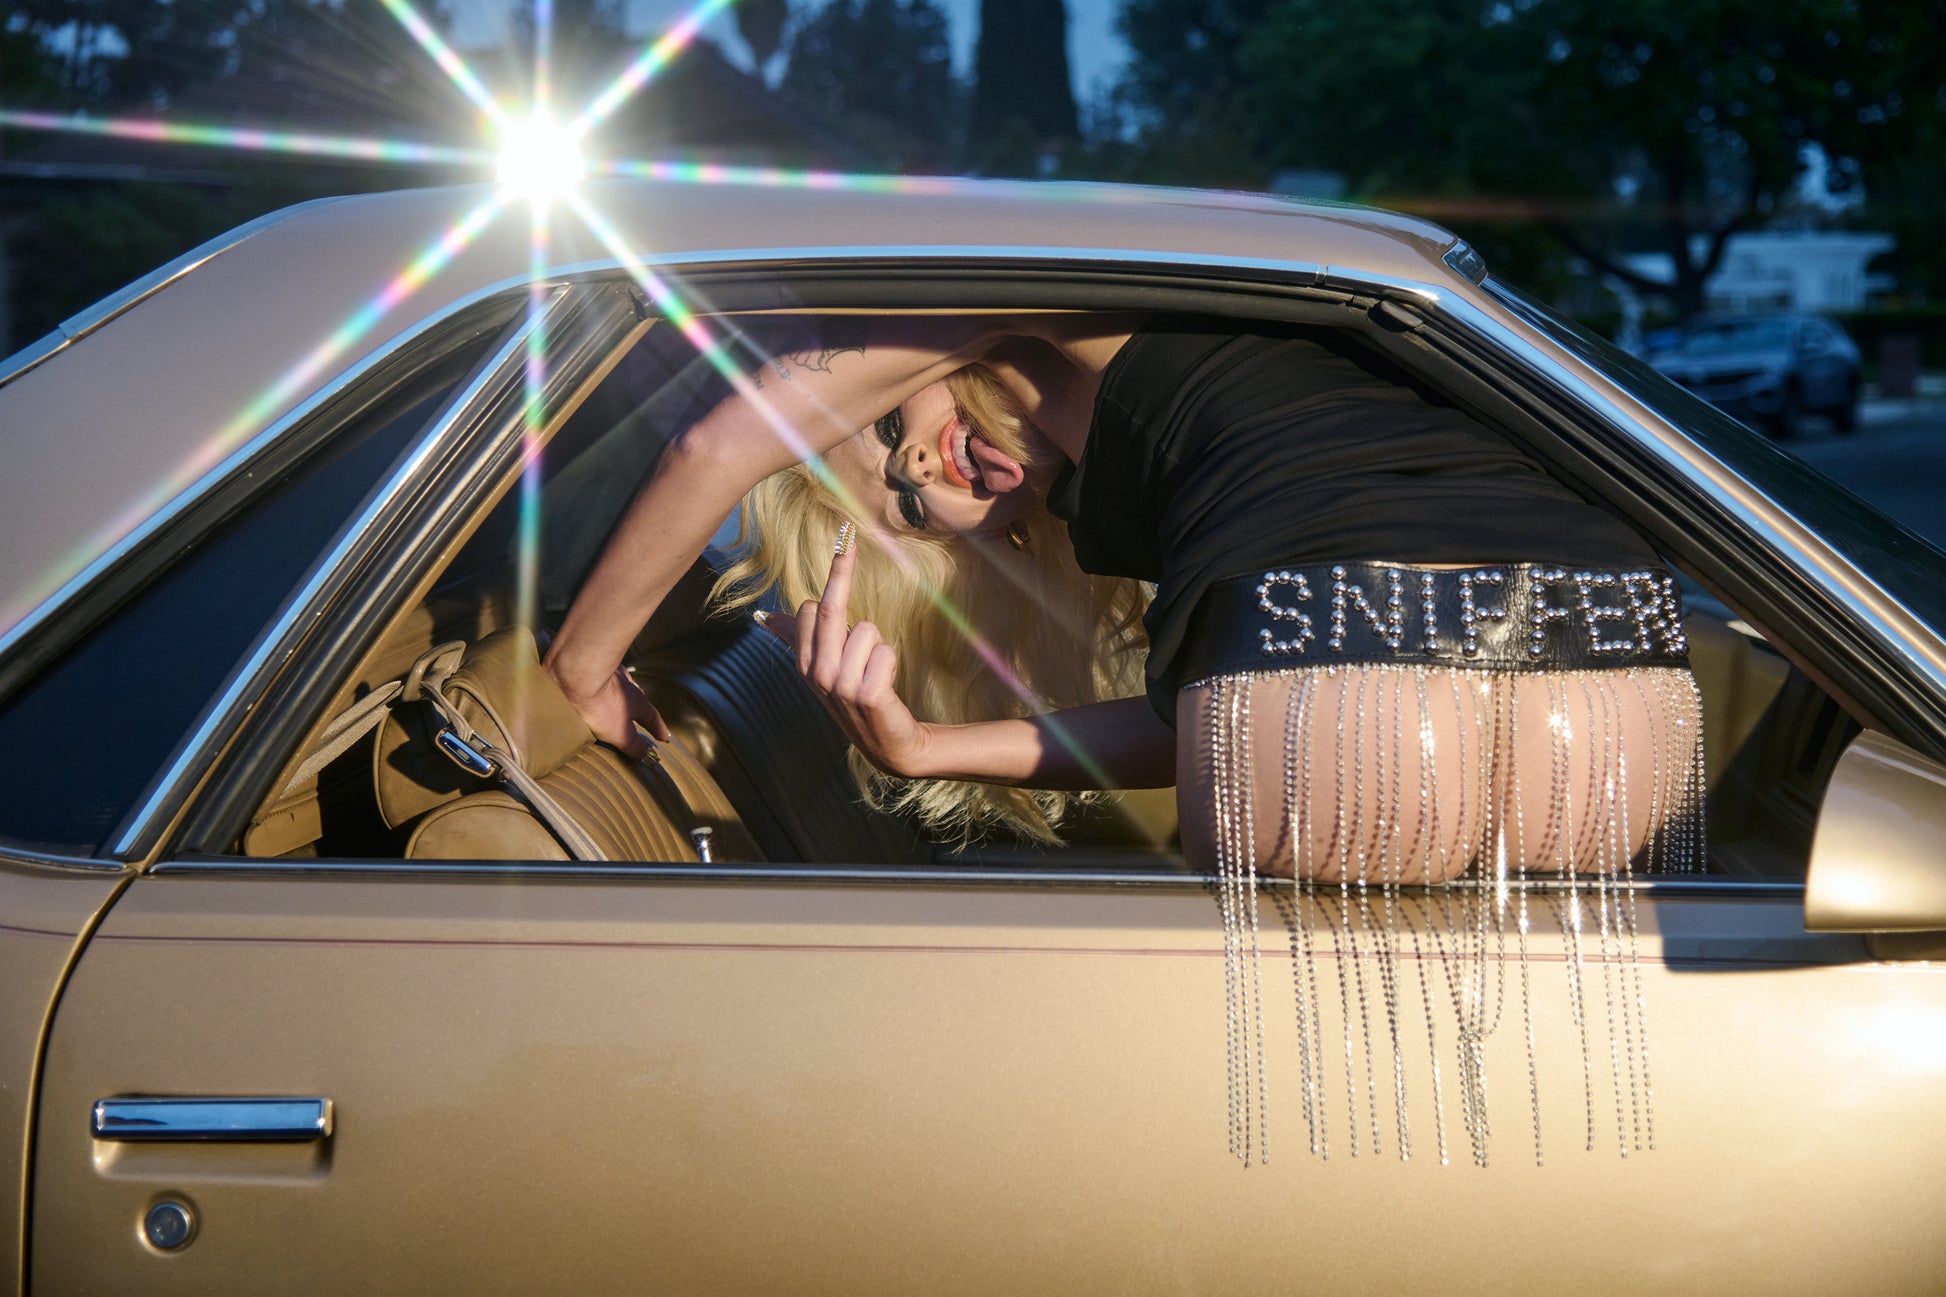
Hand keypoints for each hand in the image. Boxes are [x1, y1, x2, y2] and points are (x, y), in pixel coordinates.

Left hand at [544, 659, 670, 759]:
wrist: (578, 675)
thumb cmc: (600, 706)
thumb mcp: (620, 733)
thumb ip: (634, 744)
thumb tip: (647, 753)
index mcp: (637, 703)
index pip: (652, 718)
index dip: (658, 729)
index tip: (665, 738)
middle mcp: (629, 686)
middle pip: (640, 699)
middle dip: (642, 709)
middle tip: (643, 717)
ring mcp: (612, 675)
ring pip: (623, 686)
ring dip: (624, 694)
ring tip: (620, 700)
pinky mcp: (594, 668)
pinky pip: (603, 676)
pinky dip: (604, 683)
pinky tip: (597, 685)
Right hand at [753, 532, 934, 777]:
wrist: (887, 741)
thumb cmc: (854, 695)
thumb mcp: (820, 666)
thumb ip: (793, 637)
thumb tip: (761, 617)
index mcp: (803, 662)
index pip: (810, 609)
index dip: (832, 584)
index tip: (842, 549)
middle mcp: (816, 674)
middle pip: (830, 609)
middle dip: (843, 575)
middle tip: (850, 554)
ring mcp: (839, 686)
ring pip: (868, 631)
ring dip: (878, 648)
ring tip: (873, 673)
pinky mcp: (867, 694)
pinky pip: (886, 652)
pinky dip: (891, 664)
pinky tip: (884, 687)